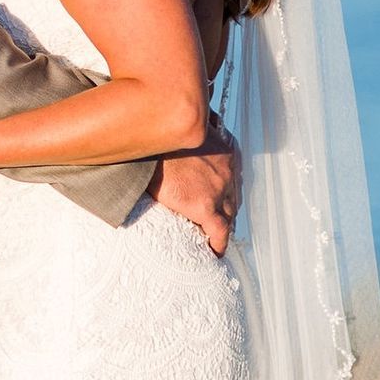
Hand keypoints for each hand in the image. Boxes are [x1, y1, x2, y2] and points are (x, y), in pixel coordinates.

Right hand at [151, 118, 240, 254]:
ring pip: (229, 214)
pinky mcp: (205, 206)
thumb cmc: (158, 139)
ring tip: (214, 236)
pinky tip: (215, 252)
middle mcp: (228, 169)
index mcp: (225, 150)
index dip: (227, 190)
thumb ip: (196, 133)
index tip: (221, 198)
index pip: (232, 176)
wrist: (145, 150)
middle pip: (233, 196)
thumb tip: (195, 128)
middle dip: (227, 209)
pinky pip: (219, 230)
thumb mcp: (185, 129)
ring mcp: (218, 188)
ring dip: (223, 225)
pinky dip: (219, 242)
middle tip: (218, 220)